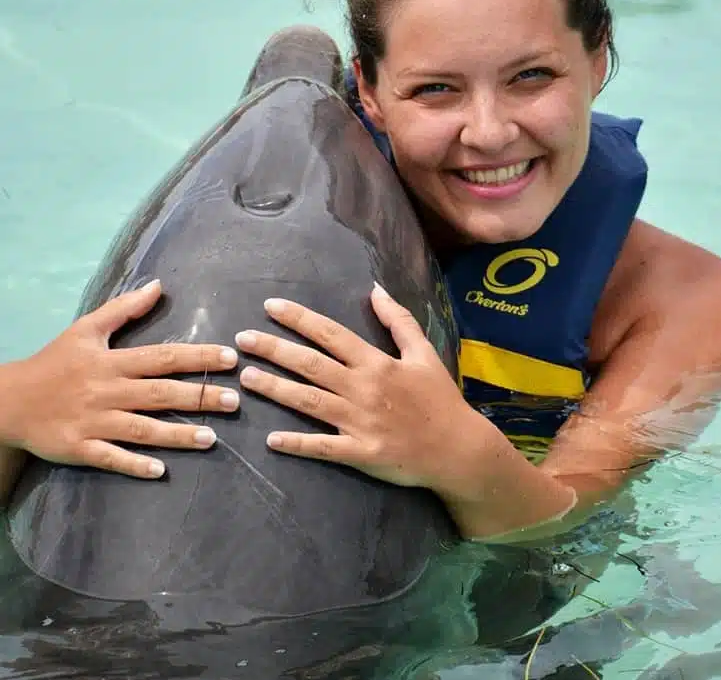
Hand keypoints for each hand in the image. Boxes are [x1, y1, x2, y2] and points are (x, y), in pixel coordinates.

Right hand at [0, 279, 240, 478]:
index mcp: (111, 362)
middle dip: (198, 396)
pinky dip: (134, 464)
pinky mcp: (79, 448)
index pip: (162, 357)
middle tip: (234, 400)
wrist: (8, 400)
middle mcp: (107, 391)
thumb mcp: (86, 329)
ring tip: (211, 438)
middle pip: (159, 393)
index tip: (230, 357)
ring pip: (141, 429)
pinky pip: (110, 458)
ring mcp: (93, 422)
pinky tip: (161, 471)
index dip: (196, 356)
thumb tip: (158, 286)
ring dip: (177, 434)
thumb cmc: (54, 362)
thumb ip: (124, 308)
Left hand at [235, 283, 482, 490]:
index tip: (270, 307)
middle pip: (311, 364)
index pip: (331, 334)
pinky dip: (297, 444)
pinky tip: (270, 439)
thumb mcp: (424, 353)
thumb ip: (399, 320)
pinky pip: (323, 447)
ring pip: (309, 401)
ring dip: (275, 389)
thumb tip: (376, 288)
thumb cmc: (440, 399)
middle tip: (242, 340)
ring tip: (245, 378)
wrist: (459, 449)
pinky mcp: (361, 452)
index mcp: (377, 363)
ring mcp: (360, 422)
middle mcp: (363, 388)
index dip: (299, 319)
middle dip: (274, 349)